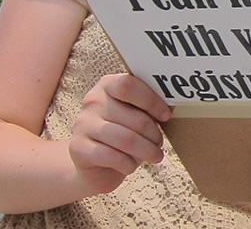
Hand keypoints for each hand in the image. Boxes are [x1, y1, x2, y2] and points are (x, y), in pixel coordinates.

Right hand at [69, 73, 171, 193]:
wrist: (93, 163)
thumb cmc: (122, 133)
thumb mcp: (135, 115)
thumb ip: (149, 107)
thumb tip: (173, 105)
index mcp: (107, 85)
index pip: (129, 85)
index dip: (151, 101)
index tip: (166, 115)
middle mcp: (92, 100)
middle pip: (134, 118)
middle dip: (154, 134)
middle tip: (159, 144)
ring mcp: (82, 123)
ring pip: (126, 139)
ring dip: (147, 151)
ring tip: (155, 156)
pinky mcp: (77, 147)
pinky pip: (112, 157)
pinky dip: (128, 164)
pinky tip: (131, 166)